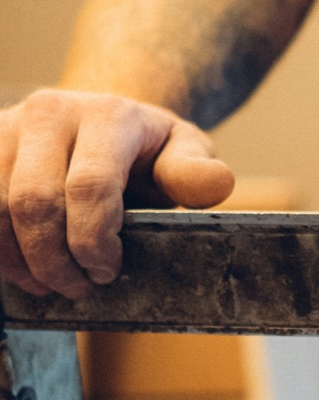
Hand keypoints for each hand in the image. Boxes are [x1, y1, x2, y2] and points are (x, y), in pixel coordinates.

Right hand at [0, 89, 234, 298]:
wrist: (99, 119)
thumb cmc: (146, 149)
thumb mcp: (183, 153)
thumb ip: (193, 171)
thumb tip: (217, 184)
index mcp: (108, 115)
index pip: (89, 187)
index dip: (94, 242)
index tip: (108, 272)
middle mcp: (51, 111)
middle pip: (33, 202)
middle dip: (55, 260)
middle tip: (79, 288)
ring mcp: (8, 125)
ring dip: (20, 261)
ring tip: (50, 283)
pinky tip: (20, 267)